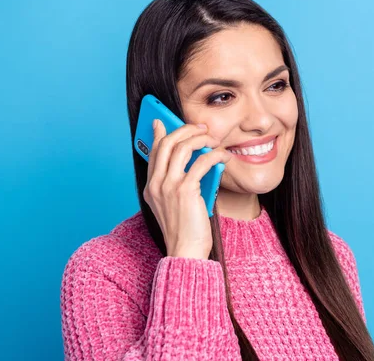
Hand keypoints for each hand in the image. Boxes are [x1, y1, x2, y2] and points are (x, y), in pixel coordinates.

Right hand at [143, 119, 231, 258]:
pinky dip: (215, 154)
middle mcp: (156, 184)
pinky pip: (202, 162)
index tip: (162, 122)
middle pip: (167, 143)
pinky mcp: (186, 190)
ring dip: (200, 138)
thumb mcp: (174, 204)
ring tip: (213, 139)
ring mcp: (169, 186)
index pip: (153, 152)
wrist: (185, 251)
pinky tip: (223, 155)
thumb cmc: (185, 230)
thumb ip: (179, 183)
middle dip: (185, 130)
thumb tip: (196, 162)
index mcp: (151, 187)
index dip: (159, 134)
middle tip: (201, 128)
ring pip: (182, 147)